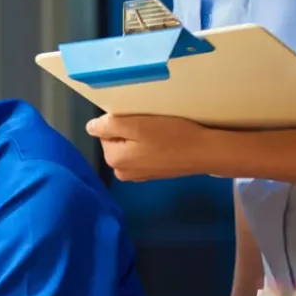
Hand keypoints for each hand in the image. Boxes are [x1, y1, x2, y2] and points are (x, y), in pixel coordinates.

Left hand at [85, 114, 215, 181]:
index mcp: (113, 159)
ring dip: (141, 137)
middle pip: (116, 140)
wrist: (206, 152)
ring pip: (131, 146)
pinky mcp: (152, 174)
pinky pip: (144, 154)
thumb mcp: (136, 125)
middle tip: (152, 126)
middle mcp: (121, 171)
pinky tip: (166, 142)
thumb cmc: (172, 136)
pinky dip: (151, 146)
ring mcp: (137, 175)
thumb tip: (90, 127)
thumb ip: (108, 126)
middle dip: (130, 131)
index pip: (104, 132)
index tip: (140, 120)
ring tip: (160, 133)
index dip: (121, 122)